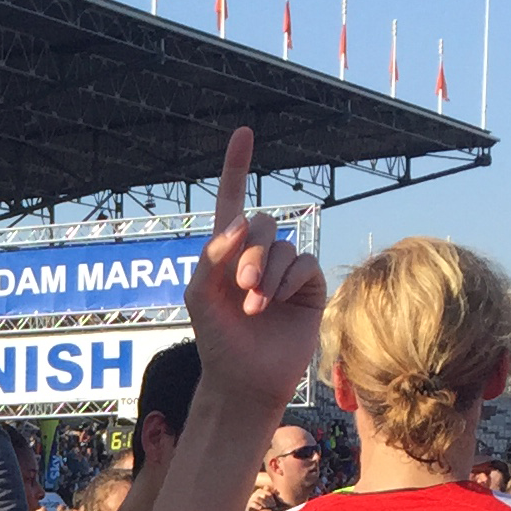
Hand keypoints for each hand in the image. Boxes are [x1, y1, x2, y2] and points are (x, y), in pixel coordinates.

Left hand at [184, 128, 325, 406]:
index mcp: (227, 252)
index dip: (236, 168)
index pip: (233, 202)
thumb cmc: (216, 338)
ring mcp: (286, 271)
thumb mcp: (200, 293)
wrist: (244, 377)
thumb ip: (213, 254)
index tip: (243, 132)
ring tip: (254, 306)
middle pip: (264, 223)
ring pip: (284, 247)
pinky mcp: (309, 287)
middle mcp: (258, 256)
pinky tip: (275, 303)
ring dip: (266, 274)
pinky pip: (305, 264)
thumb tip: (242, 220)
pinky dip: (288, 282)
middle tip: (241, 285)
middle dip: (251, 252)